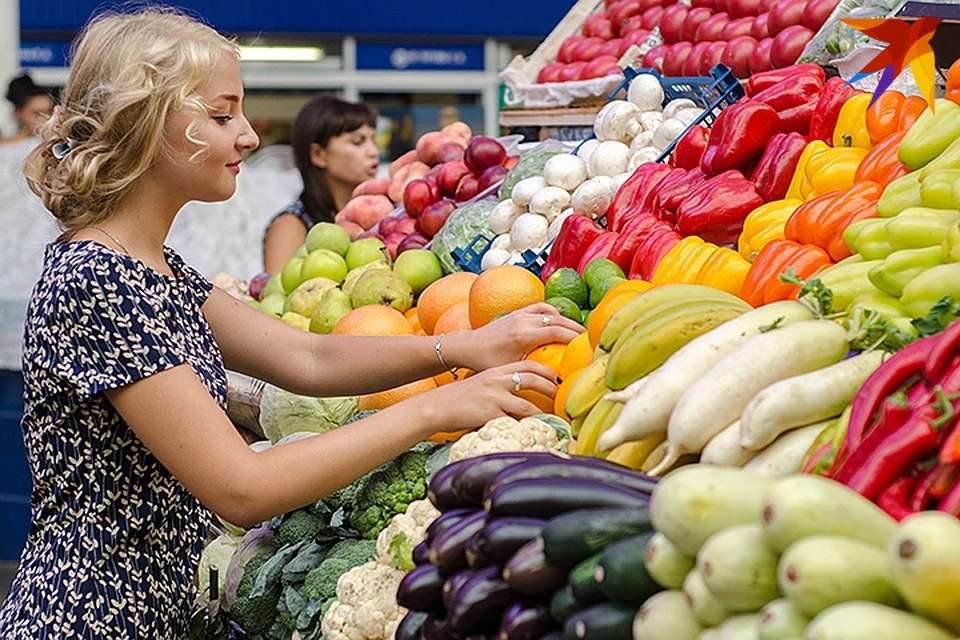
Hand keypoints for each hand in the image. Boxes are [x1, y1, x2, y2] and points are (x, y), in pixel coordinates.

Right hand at [411, 360, 559, 434]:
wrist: (436, 406)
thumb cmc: (459, 398)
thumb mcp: (482, 382)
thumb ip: (501, 383)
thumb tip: (521, 392)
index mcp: (497, 371)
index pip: (528, 364)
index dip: (546, 371)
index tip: (557, 379)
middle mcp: (497, 380)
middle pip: (532, 379)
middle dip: (551, 388)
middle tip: (561, 398)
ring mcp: (494, 397)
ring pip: (528, 405)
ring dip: (542, 413)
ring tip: (553, 420)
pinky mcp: (489, 415)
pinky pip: (514, 423)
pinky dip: (526, 428)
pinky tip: (533, 433)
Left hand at [451, 303, 583, 371]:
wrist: (467, 346)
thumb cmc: (486, 363)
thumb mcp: (511, 371)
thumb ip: (532, 374)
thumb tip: (554, 386)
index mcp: (524, 336)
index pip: (558, 332)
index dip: (576, 337)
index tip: (588, 345)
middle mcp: (523, 321)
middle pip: (559, 320)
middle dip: (576, 328)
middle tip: (590, 338)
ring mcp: (519, 314)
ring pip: (551, 311)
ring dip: (566, 320)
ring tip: (577, 331)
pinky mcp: (516, 312)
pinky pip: (540, 307)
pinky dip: (552, 312)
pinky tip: (558, 321)